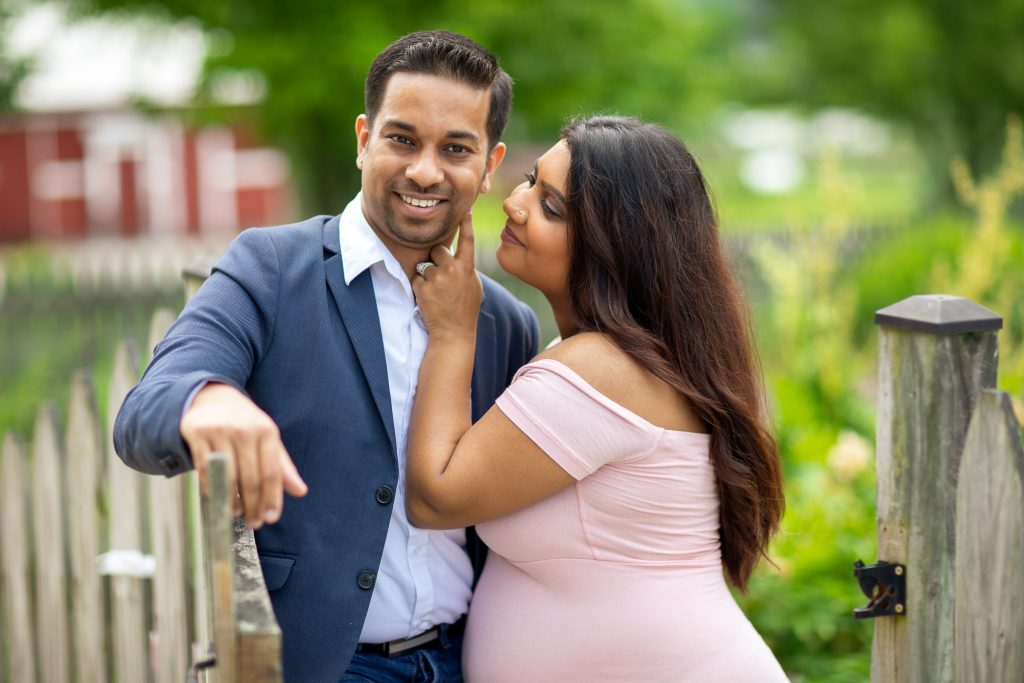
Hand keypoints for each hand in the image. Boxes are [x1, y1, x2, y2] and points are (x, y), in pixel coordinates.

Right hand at [180, 383, 307, 527]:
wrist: (211, 397)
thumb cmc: (244, 423)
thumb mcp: (268, 438)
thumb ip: (283, 466)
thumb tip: (301, 491)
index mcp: (267, 431)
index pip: (272, 472)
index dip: (272, 498)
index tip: (271, 518)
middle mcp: (245, 430)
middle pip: (251, 477)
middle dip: (254, 504)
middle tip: (255, 522)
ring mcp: (220, 431)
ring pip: (228, 476)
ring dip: (232, 501)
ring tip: (237, 514)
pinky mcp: (198, 434)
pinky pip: (205, 469)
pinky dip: (211, 489)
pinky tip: (217, 499)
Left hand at [412, 211, 482, 340]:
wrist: (454, 332)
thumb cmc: (465, 309)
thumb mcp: (473, 285)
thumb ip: (465, 268)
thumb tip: (457, 255)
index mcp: (467, 268)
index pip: (467, 240)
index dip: (466, 223)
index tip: (465, 208)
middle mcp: (452, 269)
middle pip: (438, 250)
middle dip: (437, 260)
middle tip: (443, 279)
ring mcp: (436, 278)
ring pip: (426, 265)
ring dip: (428, 276)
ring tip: (438, 293)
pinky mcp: (422, 288)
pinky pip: (417, 278)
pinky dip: (420, 287)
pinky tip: (430, 299)